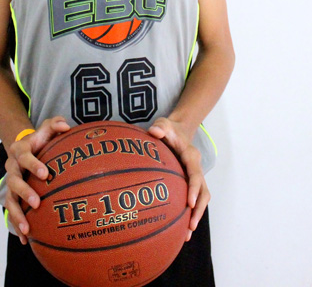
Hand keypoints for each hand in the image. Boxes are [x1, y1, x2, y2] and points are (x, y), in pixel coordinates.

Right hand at [4, 116, 69, 243]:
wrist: (21, 149)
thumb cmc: (39, 141)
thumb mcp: (45, 130)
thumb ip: (55, 124)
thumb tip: (67, 125)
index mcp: (20, 151)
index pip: (24, 157)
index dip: (34, 165)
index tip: (46, 174)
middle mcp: (12, 168)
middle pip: (14, 182)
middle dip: (25, 193)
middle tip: (37, 203)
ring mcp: (10, 184)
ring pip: (10, 201)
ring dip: (17, 215)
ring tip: (27, 229)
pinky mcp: (12, 197)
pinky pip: (12, 213)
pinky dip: (17, 225)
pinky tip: (26, 240)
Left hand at [148, 117, 209, 241]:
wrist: (178, 130)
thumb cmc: (169, 128)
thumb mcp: (164, 123)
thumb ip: (160, 127)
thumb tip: (154, 132)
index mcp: (191, 156)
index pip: (195, 175)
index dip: (193, 189)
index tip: (189, 203)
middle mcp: (196, 168)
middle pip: (203, 192)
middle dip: (198, 209)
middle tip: (190, 226)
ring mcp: (195, 176)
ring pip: (201, 199)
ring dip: (196, 215)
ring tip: (187, 234)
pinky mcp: (190, 182)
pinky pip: (193, 199)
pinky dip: (190, 213)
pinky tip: (180, 229)